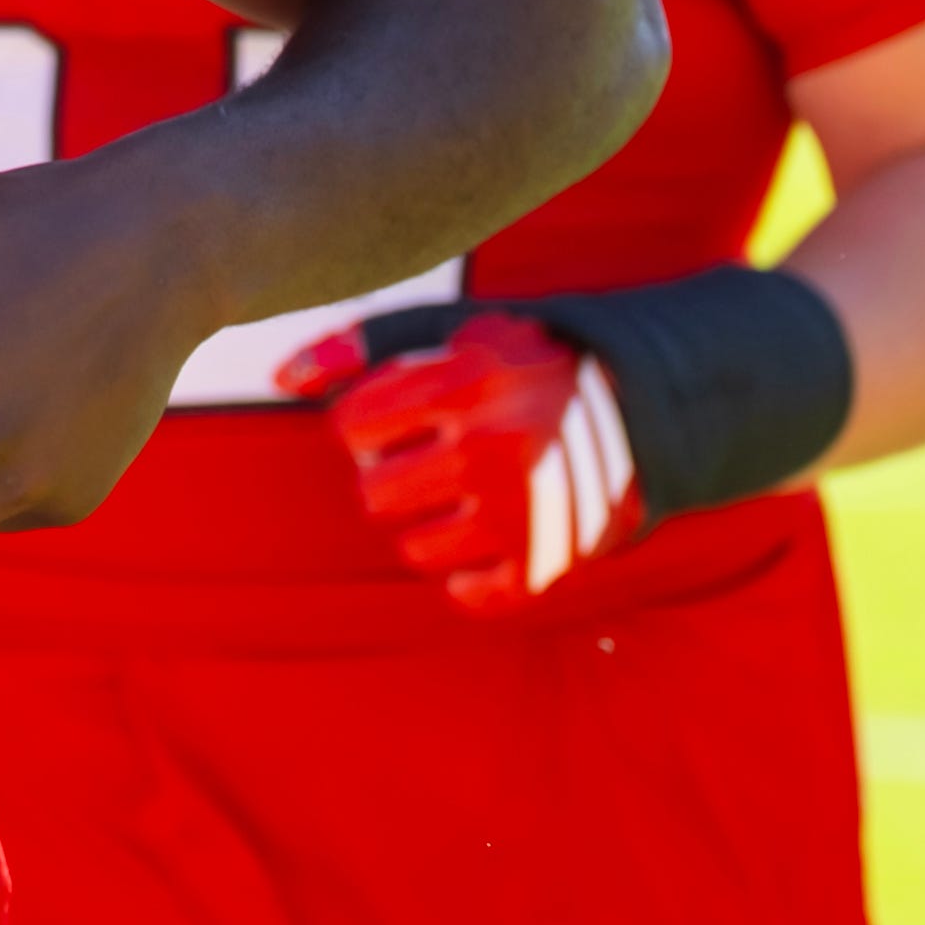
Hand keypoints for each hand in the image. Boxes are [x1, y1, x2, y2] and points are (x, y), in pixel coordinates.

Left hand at [277, 305, 640, 611]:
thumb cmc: (524, 361)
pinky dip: (467, 572)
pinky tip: (486, 534)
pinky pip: (467, 593)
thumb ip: (365, 342)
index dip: (365, 423)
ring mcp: (522, 513)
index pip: (352, 426)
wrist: (644, 407)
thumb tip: (279, 378)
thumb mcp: (455, 331)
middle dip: (389, 474)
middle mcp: (492, 450)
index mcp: (466, 382)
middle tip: (428, 456)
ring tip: (459, 491)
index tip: (398, 417)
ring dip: (424, 521)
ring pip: (413, 548)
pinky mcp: (548, 564)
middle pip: (374, 493)